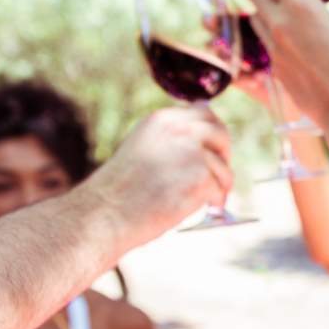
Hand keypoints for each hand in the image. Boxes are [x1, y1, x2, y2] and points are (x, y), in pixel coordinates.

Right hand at [88, 106, 232, 247]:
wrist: (105, 214)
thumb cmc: (120, 191)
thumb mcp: (144, 148)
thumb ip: (171, 140)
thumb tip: (202, 144)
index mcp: (163, 120)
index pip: (205, 114)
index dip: (214, 135)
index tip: (214, 153)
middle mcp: (180, 130)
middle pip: (221, 135)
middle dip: (224, 157)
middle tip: (218, 178)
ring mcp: (192, 153)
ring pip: (223, 168)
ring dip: (218, 186)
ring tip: (202, 201)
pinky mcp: (200, 178)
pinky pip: (220, 190)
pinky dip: (213, 202)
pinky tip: (196, 209)